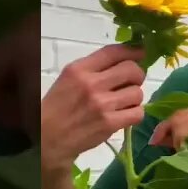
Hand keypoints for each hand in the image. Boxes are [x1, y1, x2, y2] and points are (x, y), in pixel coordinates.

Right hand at [38, 43, 147, 172]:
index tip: (140, 54)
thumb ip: (93, 69)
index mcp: (79, 69)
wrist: (47, 138)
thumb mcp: (69, 79)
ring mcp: (102, 104)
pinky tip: (125, 115)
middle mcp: (91, 84)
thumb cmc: (57, 107)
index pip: (113, 52)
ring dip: (134, 98)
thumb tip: (124, 61)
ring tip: (125, 102)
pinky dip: (135, 114)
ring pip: (137, 93)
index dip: (132, 51)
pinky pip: (137, 113)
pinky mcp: (109, 124)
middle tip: (133, 82)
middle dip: (138, 75)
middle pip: (132, 70)